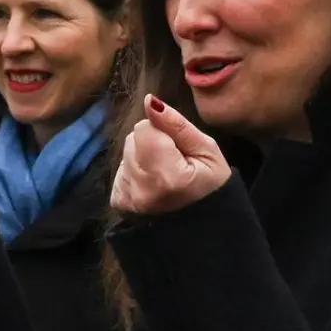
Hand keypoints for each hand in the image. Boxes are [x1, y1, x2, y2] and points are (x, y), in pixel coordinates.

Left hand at [111, 95, 232, 215]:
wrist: (202, 229)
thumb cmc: (211, 187)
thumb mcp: (207, 151)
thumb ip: (176, 125)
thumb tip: (150, 101)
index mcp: (166, 175)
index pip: (143, 128)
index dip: (162, 133)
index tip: (178, 150)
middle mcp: (141, 189)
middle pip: (132, 140)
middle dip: (151, 145)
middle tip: (174, 164)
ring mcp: (127, 199)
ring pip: (125, 155)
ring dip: (142, 160)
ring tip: (165, 178)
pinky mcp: (119, 204)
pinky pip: (120, 172)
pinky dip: (134, 175)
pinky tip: (153, 186)